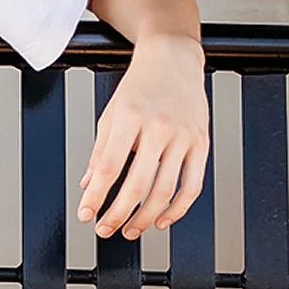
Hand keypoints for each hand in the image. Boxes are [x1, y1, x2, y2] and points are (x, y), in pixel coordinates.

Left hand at [77, 33, 208, 239]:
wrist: (174, 59)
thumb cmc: (141, 84)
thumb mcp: (111, 112)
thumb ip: (100, 151)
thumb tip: (88, 185)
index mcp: (131, 117)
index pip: (109, 167)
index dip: (96, 197)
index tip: (86, 214)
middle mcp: (159, 127)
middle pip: (138, 184)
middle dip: (118, 213)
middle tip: (105, 229)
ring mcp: (184, 136)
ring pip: (166, 190)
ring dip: (146, 217)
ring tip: (131, 230)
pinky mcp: (202, 143)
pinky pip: (193, 185)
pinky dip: (178, 209)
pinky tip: (162, 220)